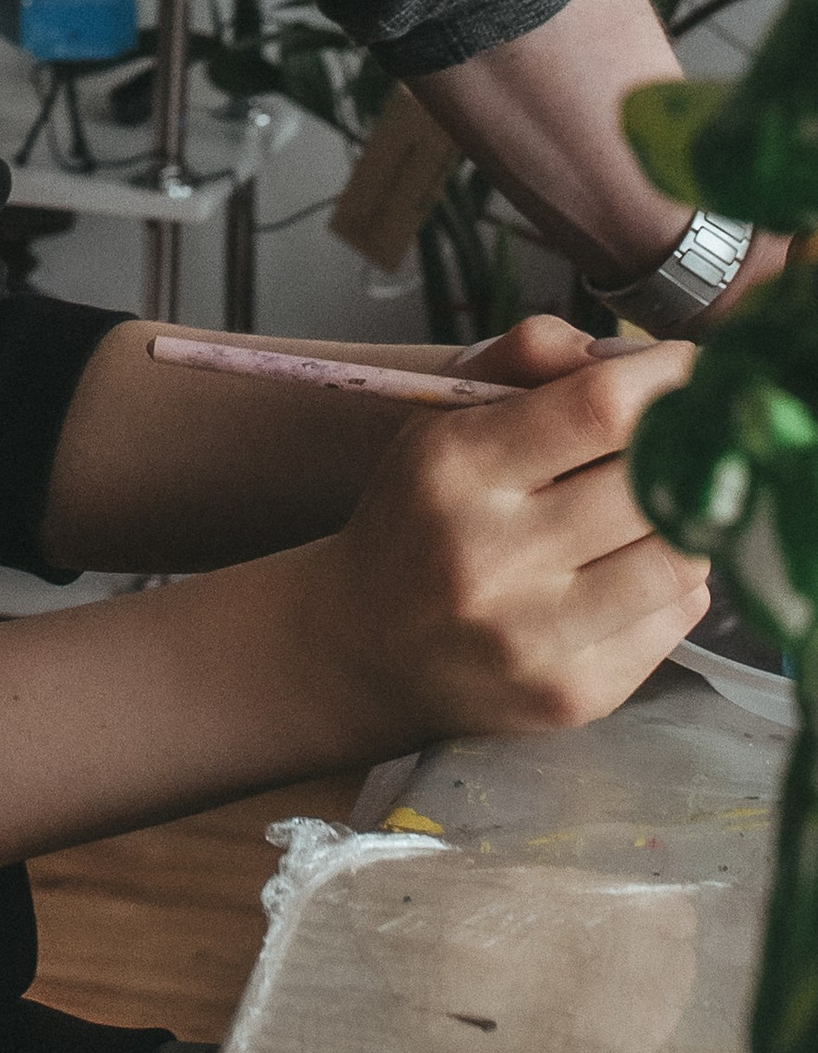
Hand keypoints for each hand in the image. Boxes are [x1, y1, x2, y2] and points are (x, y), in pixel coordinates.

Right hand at [298, 335, 710, 746]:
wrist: (364, 644)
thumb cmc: (420, 514)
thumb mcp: (445, 416)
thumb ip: (531, 358)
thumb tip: (637, 358)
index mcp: (454, 466)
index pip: (596, 409)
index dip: (663, 379)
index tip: (688, 366)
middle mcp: (490, 554)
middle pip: (649, 484)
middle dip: (683, 449)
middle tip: (685, 435)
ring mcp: (535, 635)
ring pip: (679, 559)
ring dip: (686, 520)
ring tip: (656, 506)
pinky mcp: (574, 695)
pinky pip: (675, 622)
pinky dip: (674, 584)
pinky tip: (634, 569)